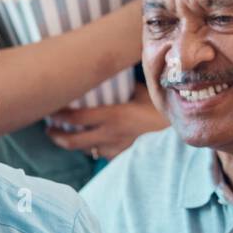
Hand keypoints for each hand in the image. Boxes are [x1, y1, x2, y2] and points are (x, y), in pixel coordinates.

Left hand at [46, 83, 167, 159]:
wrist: (183, 139)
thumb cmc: (165, 113)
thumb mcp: (146, 93)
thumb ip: (128, 87)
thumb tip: (119, 72)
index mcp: (112, 117)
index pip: (75, 118)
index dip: (58, 116)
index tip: (49, 110)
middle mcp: (110, 136)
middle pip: (73, 142)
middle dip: (56, 136)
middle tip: (49, 129)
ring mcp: (116, 151)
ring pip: (87, 151)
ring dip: (75, 144)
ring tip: (67, 136)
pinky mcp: (125, 160)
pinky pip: (103, 156)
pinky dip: (95, 150)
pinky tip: (93, 144)